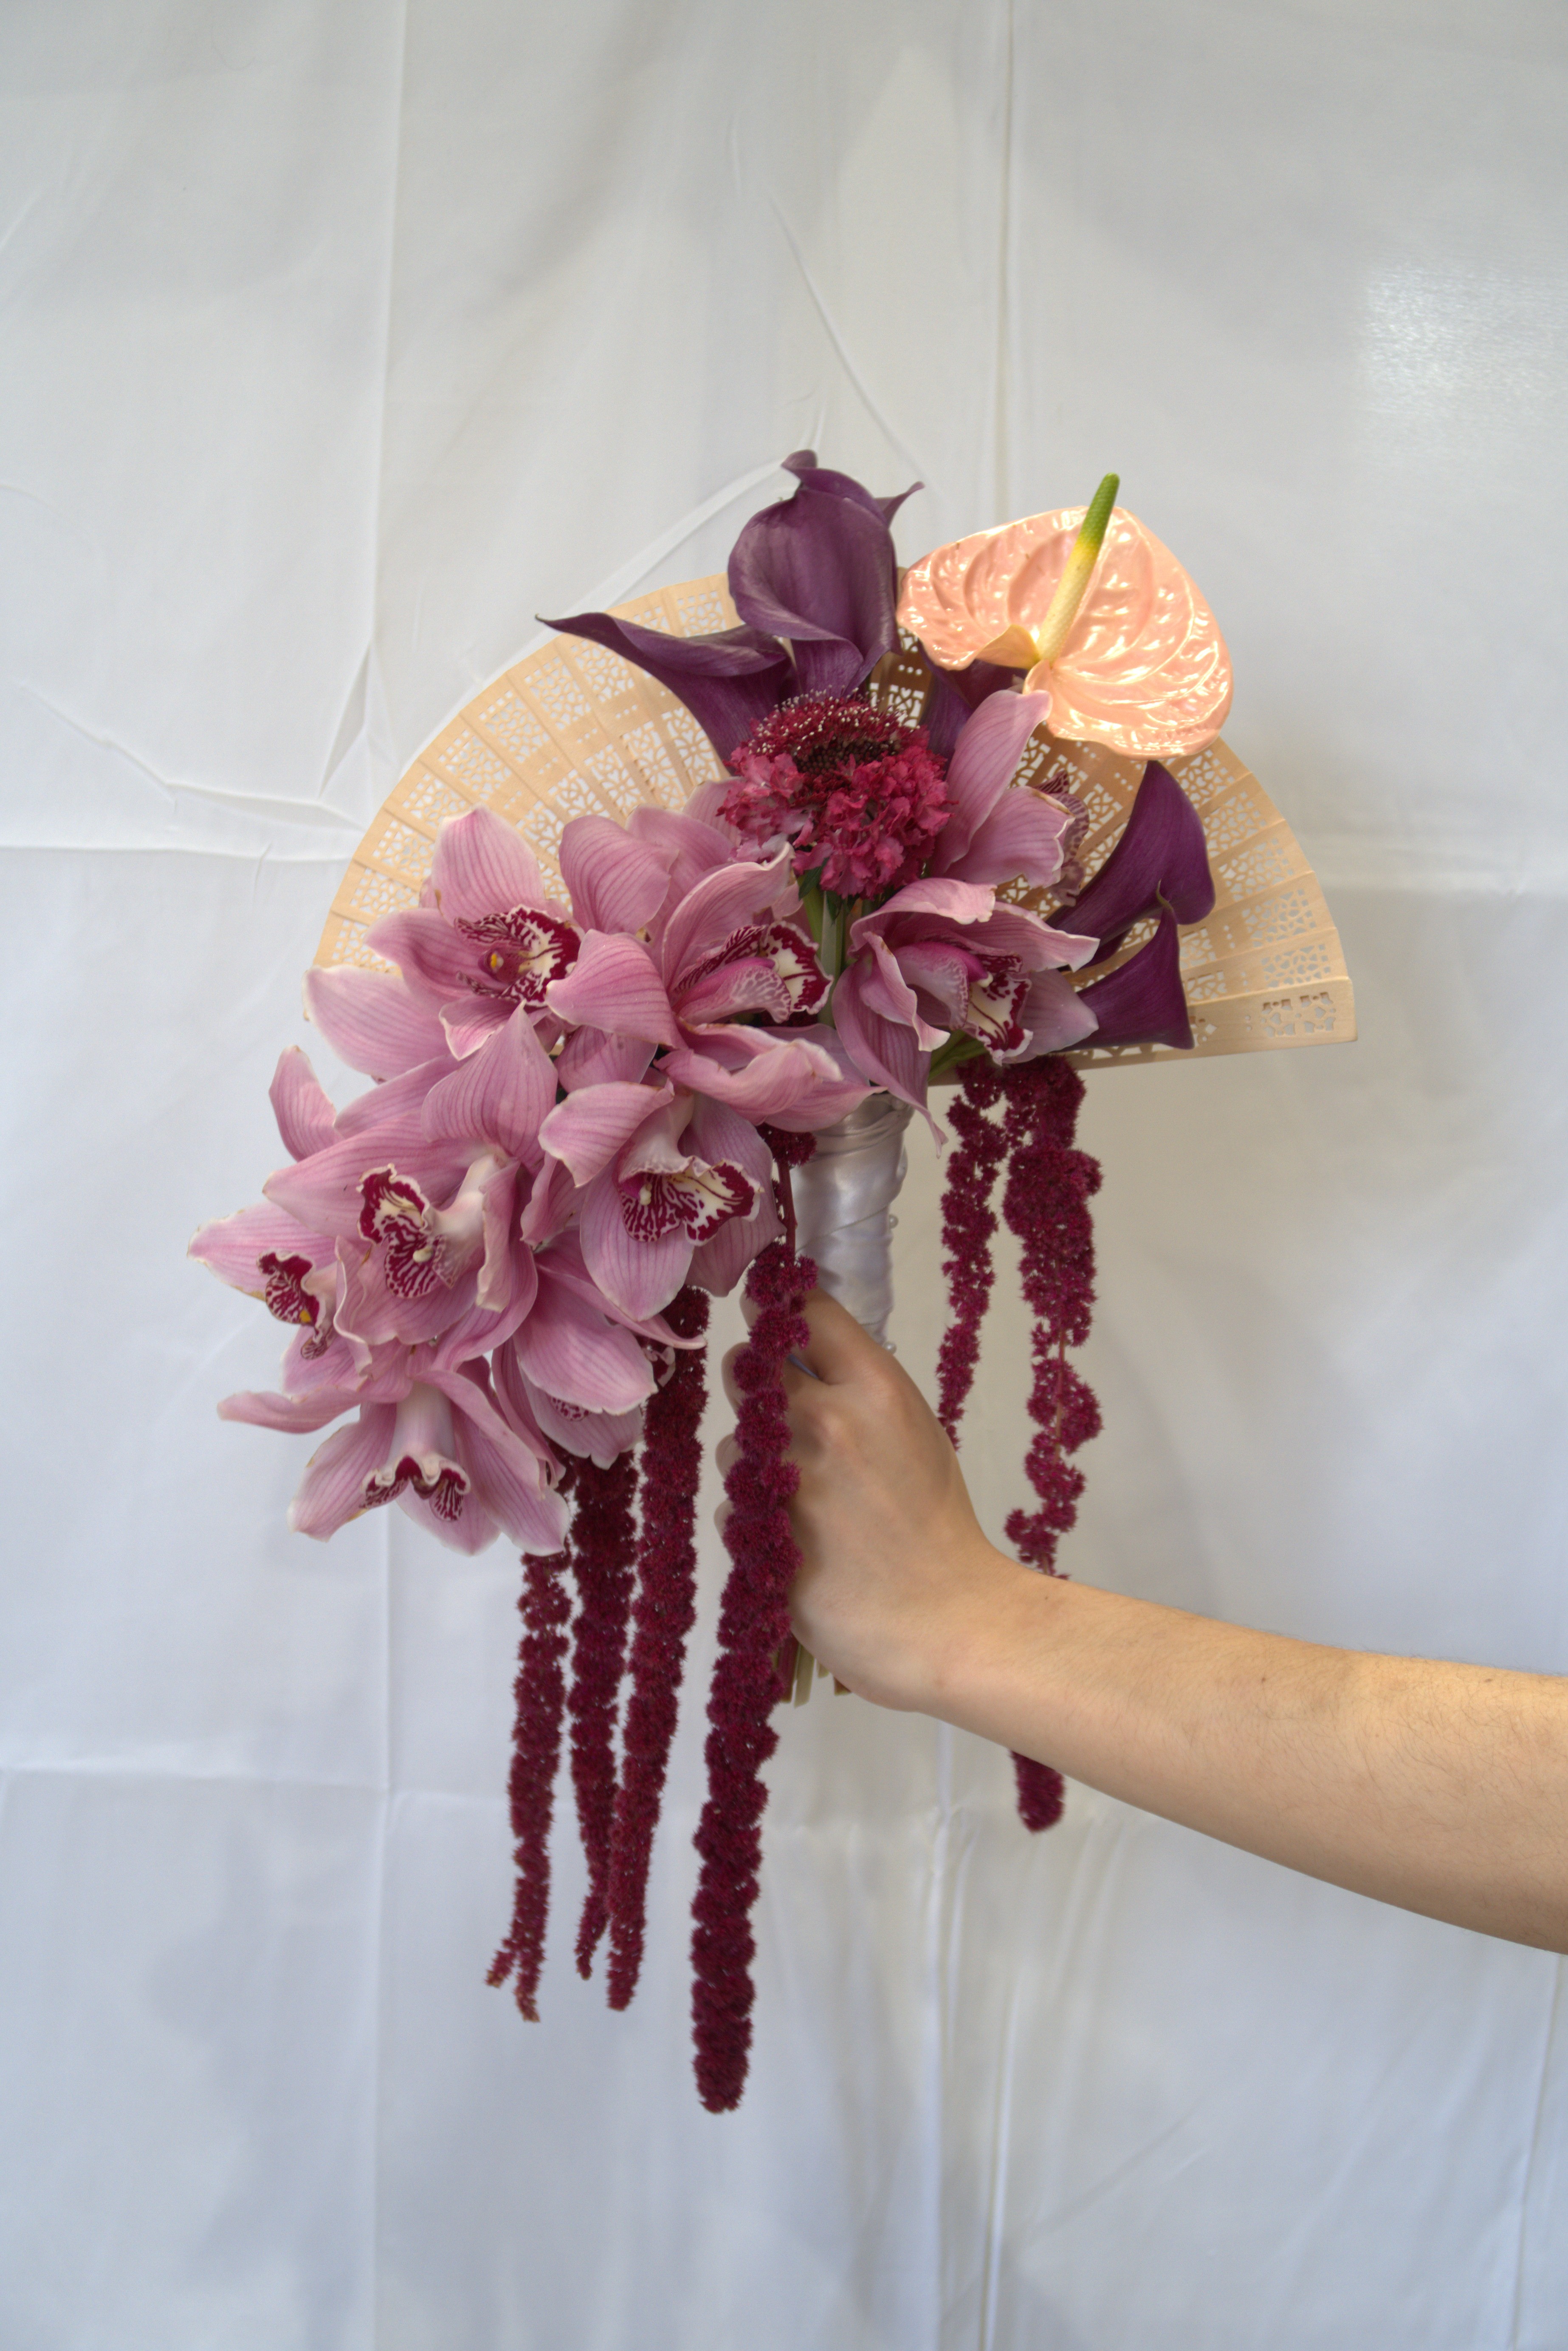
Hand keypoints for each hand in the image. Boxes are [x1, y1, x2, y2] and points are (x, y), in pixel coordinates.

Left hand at [717, 1289, 1033, 1710]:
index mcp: (875, 1389)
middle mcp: (823, 1421)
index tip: (770, 1316)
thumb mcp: (915, 1435)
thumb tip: (808, 1357)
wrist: (947, 1622)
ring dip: (756, 1464)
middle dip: (756, 1386)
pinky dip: (754, 1520)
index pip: (805, 1311)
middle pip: (748, 1368)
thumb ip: (862, 1394)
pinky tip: (795, 1543)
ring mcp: (786, 1479)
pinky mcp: (758, 1533)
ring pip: (733, 1443)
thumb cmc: (939, 1527)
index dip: (781, 1309)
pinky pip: (732, 1506)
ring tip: (807, 1502)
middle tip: (783, 1418)